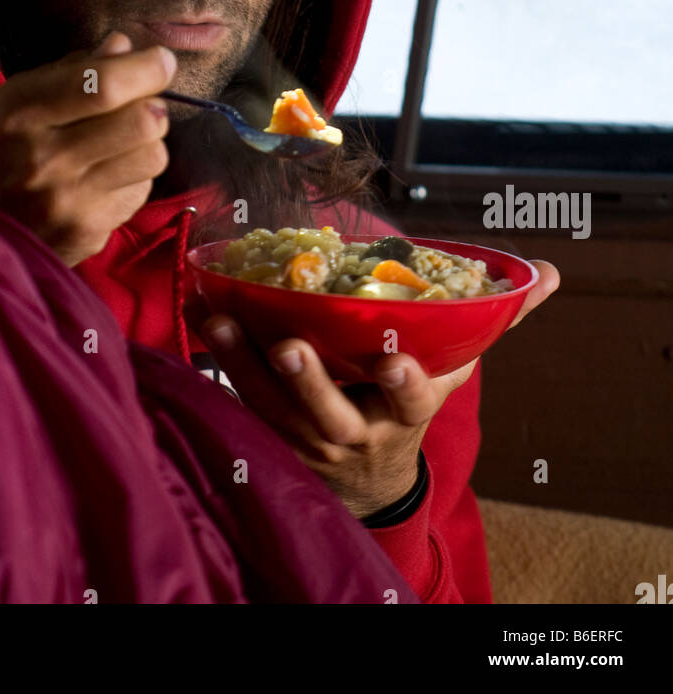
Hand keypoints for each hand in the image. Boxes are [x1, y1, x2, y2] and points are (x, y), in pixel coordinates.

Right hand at [0, 31, 176, 264]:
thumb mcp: (13, 100)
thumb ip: (70, 71)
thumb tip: (124, 47)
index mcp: (20, 114)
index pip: (102, 85)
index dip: (146, 68)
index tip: (159, 60)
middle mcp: (45, 160)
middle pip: (143, 120)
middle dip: (154, 103)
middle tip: (143, 103)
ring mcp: (68, 202)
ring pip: (152, 156)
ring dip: (147, 143)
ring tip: (122, 142)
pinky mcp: (87, 232)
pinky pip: (140, 191)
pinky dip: (132, 178)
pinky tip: (105, 177)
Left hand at [199, 259, 559, 518]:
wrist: (366, 479)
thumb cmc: (408, 403)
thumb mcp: (455, 371)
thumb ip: (494, 320)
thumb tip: (550, 273)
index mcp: (404, 413)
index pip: (412, 402)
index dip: (405, 384)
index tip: (394, 362)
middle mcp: (355, 431)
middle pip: (329, 410)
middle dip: (310, 380)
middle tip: (291, 344)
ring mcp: (305, 439)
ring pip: (272, 406)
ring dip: (245, 361)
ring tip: (224, 320)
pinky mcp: (268, 435)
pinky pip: (239, 399)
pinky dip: (219, 360)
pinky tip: (202, 316)